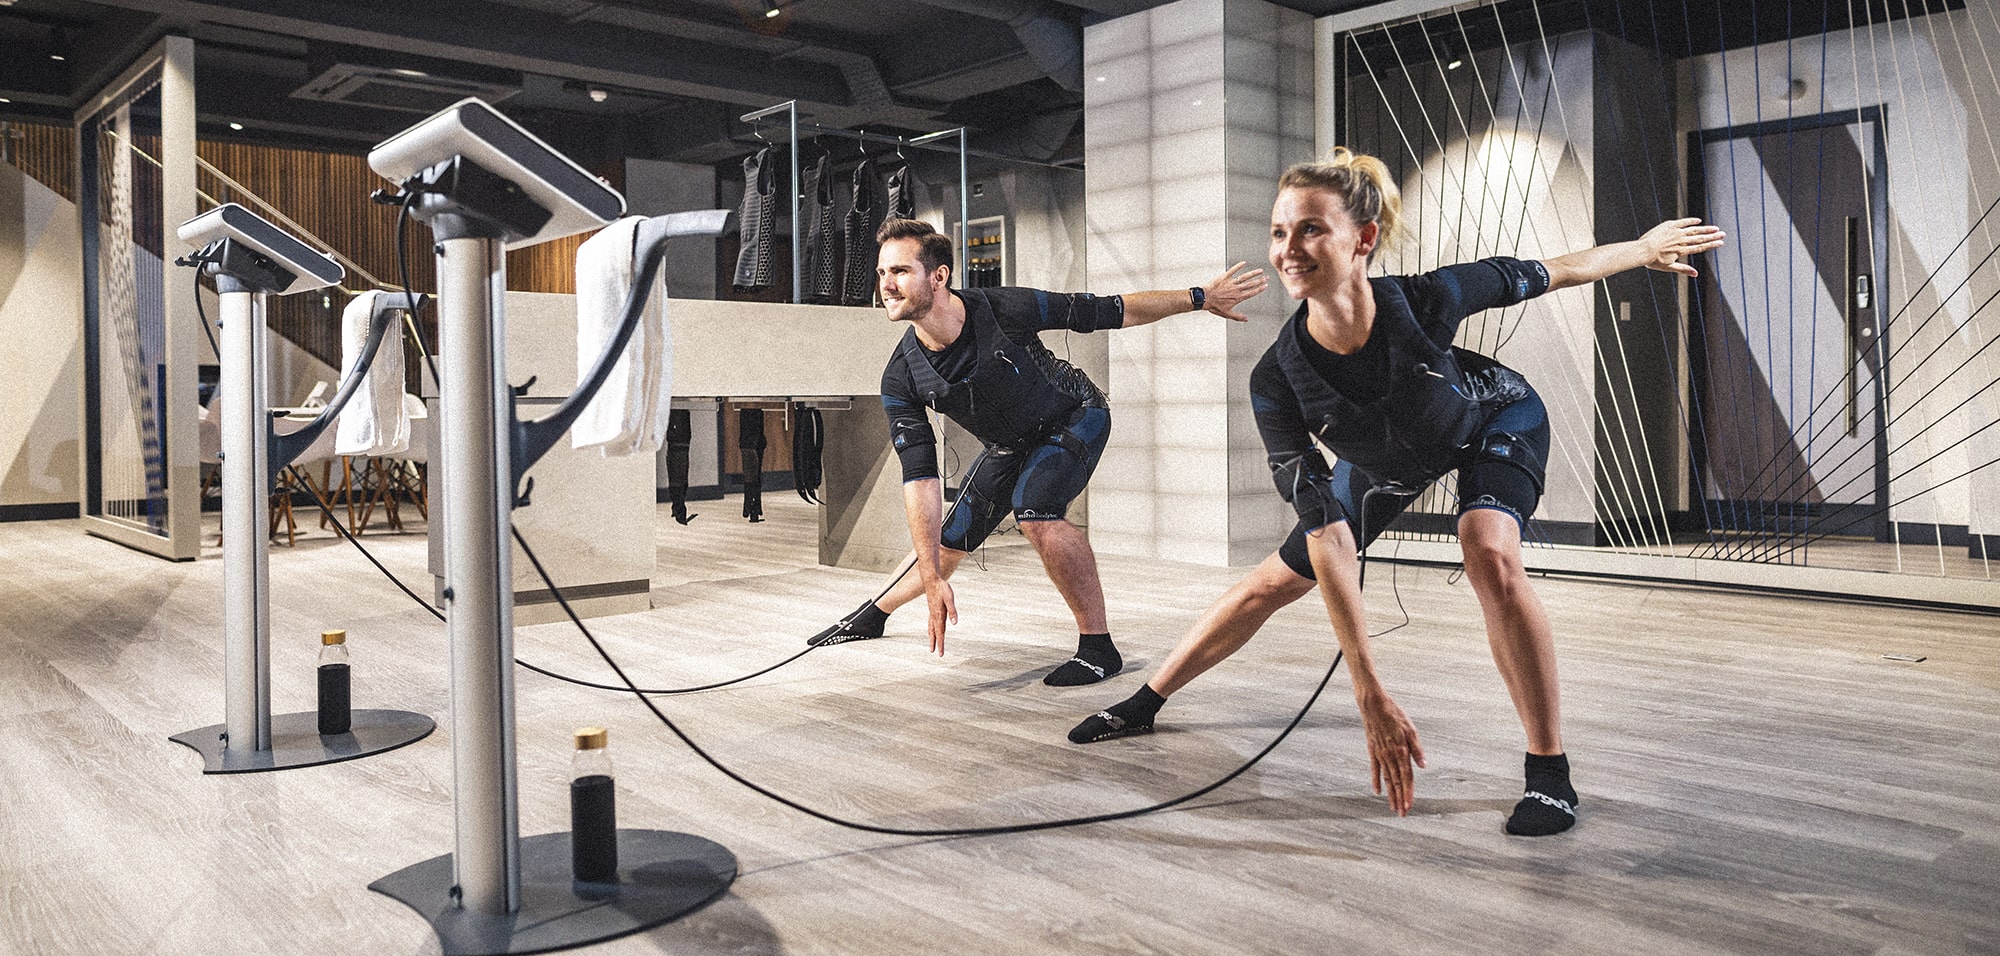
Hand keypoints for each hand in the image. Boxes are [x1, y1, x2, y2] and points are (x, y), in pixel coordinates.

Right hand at [924, 578, 956, 655]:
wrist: (932, 580)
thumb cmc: (942, 588)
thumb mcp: (949, 599)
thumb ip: (952, 611)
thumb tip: (954, 623)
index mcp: (938, 615)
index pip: (940, 633)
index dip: (941, 644)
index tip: (940, 654)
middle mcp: (934, 616)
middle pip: (935, 633)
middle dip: (935, 644)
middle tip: (936, 654)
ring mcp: (932, 613)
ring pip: (931, 629)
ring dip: (932, 638)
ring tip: (931, 646)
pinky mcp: (932, 610)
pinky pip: (930, 623)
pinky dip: (931, 630)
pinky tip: (932, 630)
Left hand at [1202, 261, 1268, 321]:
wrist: (1204, 298)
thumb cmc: (1214, 306)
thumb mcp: (1227, 314)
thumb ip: (1237, 316)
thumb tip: (1246, 319)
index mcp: (1238, 297)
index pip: (1252, 292)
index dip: (1259, 289)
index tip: (1265, 286)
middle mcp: (1236, 289)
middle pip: (1251, 284)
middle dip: (1260, 280)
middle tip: (1266, 277)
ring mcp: (1231, 282)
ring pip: (1245, 277)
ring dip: (1253, 273)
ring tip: (1260, 270)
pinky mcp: (1224, 277)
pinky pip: (1233, 270)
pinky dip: (1238, 266)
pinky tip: (1244, 263)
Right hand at [1356, 689, 1425, 815]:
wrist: (1373, 705)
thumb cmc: (1394, 714)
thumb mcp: (1411, 729)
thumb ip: (1417, 749)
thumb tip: (1423, 766)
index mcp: (1401, 751)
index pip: (1406, 777)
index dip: (1408, 792)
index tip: (1409, 806)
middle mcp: (1389, 756)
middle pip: (1396, 782)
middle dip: (1399, 799)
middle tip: (1402, 814)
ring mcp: (1379, 754)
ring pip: (1386, 779)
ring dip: (1390, 794)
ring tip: (1393, 807)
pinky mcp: (1372, 750)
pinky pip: (1374, 769)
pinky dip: (1376, 781)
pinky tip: (1378, 792)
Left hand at [1639, 217, 1726, 277]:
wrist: (1642, 250)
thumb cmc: (1653, 261)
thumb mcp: (1668, 267)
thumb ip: (1683, 269)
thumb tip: (1696, 274)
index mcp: (1682, 251)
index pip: (1700, 247)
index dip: (1711, 245)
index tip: (1720, 243)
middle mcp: (1681, 241)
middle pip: (1700, 238)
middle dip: (1712, 236)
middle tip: (1723, 234)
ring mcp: (1676, 232)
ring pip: (1694, 230)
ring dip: (1705, 229)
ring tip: (1715, 228)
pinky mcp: (1669, 225)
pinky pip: (1683, 222)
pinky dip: (1691, 221)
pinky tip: (1698, 221)